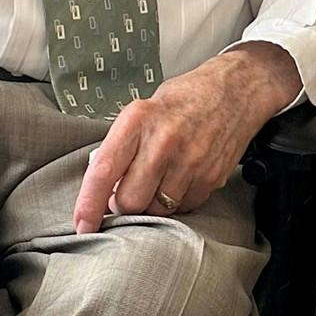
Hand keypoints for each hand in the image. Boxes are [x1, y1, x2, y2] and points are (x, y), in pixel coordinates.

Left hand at [72, 42, 301, 234]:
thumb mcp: (142, 110)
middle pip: (130, 200)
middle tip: (127, 192)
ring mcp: (190, 161)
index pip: (104, 171)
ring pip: (156, 209)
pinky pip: (183, 208)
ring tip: (158, 180)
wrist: (234, 91)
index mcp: (138, 120)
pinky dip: (176, 201)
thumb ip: (122, 146)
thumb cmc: (183, 100)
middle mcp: (163, 141)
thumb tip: (101, 189)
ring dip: (151, 204)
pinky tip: (180, 179)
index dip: (88, 204)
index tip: (81, 224)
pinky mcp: (211, 177)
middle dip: (124, 205)